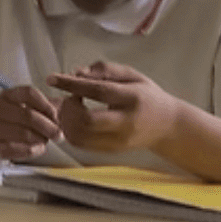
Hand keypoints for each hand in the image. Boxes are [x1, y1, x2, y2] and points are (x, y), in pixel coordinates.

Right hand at [0, 85, 61, 164]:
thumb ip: (39, 108)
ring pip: (25, 133)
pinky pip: (19, 150)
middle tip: (58, 135)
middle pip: (28, 115)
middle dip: (48, 126)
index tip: (55, 115)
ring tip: (44, 141)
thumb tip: (62, 113)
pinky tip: (36, 148)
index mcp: (7, 96)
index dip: (46, 105)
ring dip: (40, 139)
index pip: (29, 93)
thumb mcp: (18, 108)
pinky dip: (33, 150)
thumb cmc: (6, 124)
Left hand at [49, 62, 181, 152]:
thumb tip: (76, 72)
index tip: (52, 79)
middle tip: (68, 97)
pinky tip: (73, 120)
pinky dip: (69, 131)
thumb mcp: (133, 75)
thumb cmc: (147, 96)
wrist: (168, 126)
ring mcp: (118, 141)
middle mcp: (125, 123)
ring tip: (69, 108)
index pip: (98, 92)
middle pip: (87, 120)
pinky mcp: (111, 151)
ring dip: (65, 121)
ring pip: (80, 136)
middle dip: (68, 108)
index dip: (72, 85)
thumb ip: (105, 70)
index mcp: (133, 98)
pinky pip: (81, 144)